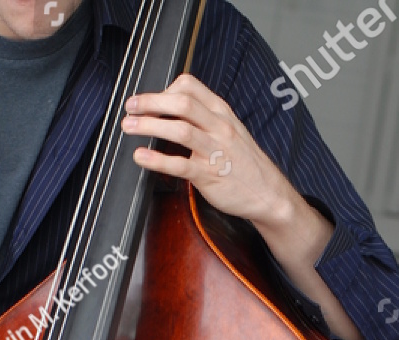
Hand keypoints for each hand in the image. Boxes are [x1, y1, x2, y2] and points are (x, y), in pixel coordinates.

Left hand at [122, 75, 362, 339]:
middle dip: (150, 102)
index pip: (189, 86)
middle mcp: (219, 127)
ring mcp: (215, 151)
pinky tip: (141, 156)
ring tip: (129, 127)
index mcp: (222, 113)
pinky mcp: (210, 176)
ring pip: (179, 129)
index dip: (164, 89)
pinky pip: (180, 164)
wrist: (269, 194)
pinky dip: (157, 159)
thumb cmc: (245, 164)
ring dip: (149, 125)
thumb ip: (205, 119)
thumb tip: (175, 112)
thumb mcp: (230, 131)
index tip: (148, 100)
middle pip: (181, 103)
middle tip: (129, 107)